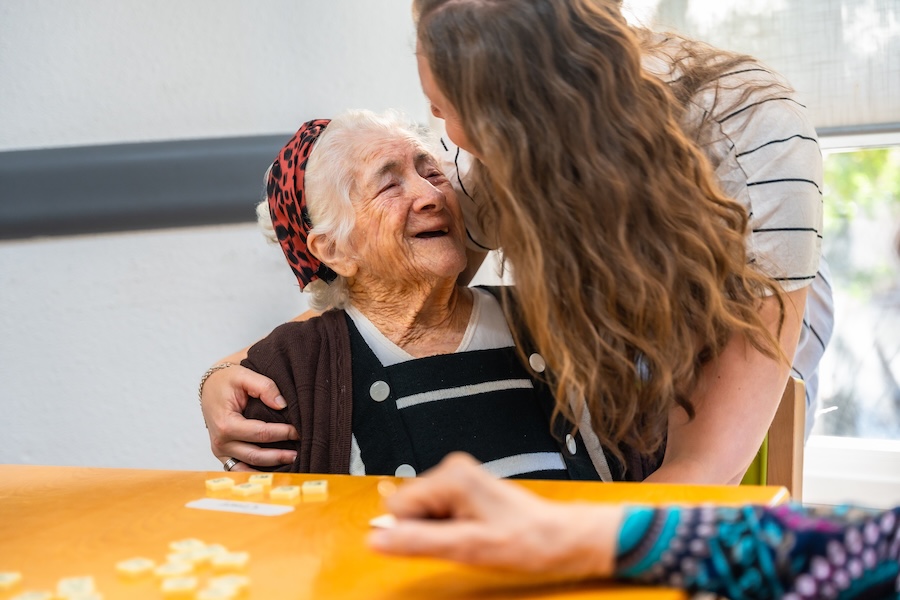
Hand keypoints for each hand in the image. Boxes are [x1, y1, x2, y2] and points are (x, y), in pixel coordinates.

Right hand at [200, 364, 298, 469]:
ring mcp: (221, 451)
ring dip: (270, 466)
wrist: (210, 387)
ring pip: (249, 466)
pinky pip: (240, 469)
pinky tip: (274, 470)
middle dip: (279, 455)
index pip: (260, 433)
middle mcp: (221, 442)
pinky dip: (257, 471)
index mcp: (225, 424)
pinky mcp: (224, 455)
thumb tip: (282, 404)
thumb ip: (264, 387)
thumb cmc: (226, 381)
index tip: (298, 431)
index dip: (282, 433)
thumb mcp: (244, 375)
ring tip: (290, 461)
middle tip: (299, 453)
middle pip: (255, 455)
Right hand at [367, 453, 621, 578]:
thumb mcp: (467, 548)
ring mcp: (458, 477)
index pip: (396, 505)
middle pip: (408, 506)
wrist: (559, 537)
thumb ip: (418, 542)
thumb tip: (377, 539)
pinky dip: (449, 527)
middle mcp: (452, 469)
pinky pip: (437, 511)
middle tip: (460, 540)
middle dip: (427, 530)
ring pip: (422, 510)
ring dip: (439, 530)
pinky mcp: (464, 487)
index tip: (441, 541)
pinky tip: (472, 531)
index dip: (413, 532)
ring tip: (471, 536)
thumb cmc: (526, 539)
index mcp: (451, 477)